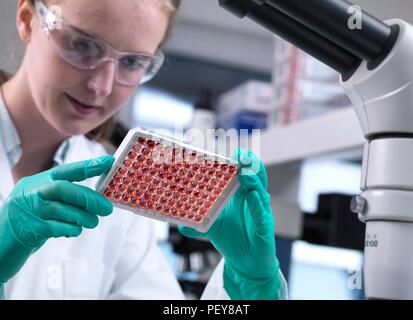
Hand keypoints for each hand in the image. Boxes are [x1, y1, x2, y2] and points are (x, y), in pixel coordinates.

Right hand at [0, 156, 113, 283]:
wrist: (0, 246)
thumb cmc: (28, 222)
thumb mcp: (41, 203)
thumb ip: (63, 198)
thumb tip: (97, 199)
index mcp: (35, 182)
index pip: (65, 170)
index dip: (88, 165)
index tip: (108, 162)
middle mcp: (30, 193)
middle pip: (63, 188)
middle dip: (89, 198)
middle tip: (106, 208)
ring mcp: (28, 211)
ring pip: (62, 209)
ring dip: (84, 217)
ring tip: (93, 222)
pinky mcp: (29, 230)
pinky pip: (57, 227)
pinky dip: (71, 229)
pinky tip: (75, 230)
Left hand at [179, 148, 279, 299]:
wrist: (246, 263)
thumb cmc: (233, 239)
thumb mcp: (213, 228)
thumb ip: (197, 225)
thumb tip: (179, 224)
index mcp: (241, 196)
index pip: (243, 173)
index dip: (240, 161)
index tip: (233, 152)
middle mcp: (253, 200)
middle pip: (255, 176)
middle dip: (250, 163)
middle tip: (240, 154)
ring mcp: (261, 212)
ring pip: (260, 191)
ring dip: (253, 180)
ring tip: (245, 171)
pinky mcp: (265, 226)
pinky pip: (262, 213)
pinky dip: (258, 204)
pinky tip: (253, 195)